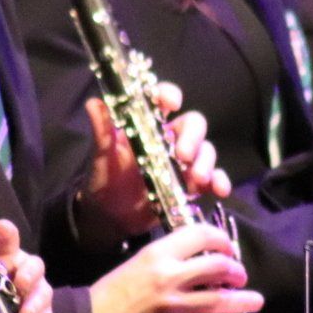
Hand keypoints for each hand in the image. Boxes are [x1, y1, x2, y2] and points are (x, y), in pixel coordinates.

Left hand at [0, 218, 59, 312]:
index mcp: (1, 257)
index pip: (7, 239)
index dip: (7, 233)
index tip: (2, 228)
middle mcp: (20, 271)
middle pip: (33, 264)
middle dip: (29, 273)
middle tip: (20, 283)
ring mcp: (32, 293)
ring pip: (43, 290)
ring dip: (37, 302)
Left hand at [75, 83, 227, 246]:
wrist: (111, 217)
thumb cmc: (105, 179)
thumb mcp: (102, 157)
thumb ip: (101, 132)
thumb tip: (93, 104)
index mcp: (147, 125)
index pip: (162, 99)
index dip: (169, 95)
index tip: (172, 103)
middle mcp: (169, 138)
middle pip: (193, 124)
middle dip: (193, 137)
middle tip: (183, 155)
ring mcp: (183, 161)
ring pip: (205, 150)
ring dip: (205, 161)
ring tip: (197, 179)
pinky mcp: (192, 184)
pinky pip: (213, 177)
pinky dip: (220, 181)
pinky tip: (219, 190)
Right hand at [90, 223, 266, 312]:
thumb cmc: (114, 291)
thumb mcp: (140, 261)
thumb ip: (169, 257)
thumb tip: (202, 256)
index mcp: (158, 254)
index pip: (201, 235)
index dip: (221, 239)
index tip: (227, 248)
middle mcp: (170, 277)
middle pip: (217, 266)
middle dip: (235, 270)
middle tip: (239, 275)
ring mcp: (176, 307)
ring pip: (222, 300)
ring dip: (244, 300)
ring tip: (256, 300)